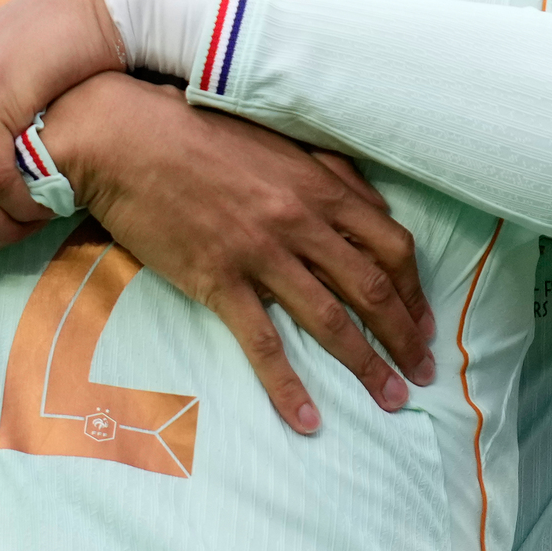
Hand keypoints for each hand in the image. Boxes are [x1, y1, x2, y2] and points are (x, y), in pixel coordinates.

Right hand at [41, 72, 436, 434]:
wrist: (128, 138)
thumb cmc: (202, 132)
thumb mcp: (279, 141)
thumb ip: (329, 172)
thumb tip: (372, 206)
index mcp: (320, 186)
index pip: (391, 246)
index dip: (414, 290)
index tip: (424, 321)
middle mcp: (301, 221)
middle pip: (373, 289)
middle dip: (405, 337)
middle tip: (422, 372)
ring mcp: (261, 253)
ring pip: (331, 320)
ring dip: (367, 365)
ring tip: (391, 399)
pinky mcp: (218, 278)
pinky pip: (263, 342)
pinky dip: (289, 386)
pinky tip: (308, 418)